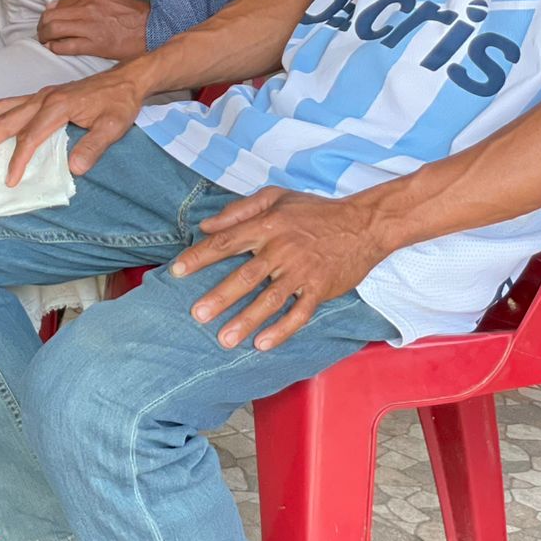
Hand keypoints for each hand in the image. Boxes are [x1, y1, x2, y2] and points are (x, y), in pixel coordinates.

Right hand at [0, 64, 147, 184]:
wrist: (126, 79)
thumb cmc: (119, 103)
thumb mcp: (113, 126)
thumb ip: (93, 147)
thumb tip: (74, 169)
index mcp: (59, 106)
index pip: (30, 136)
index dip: (18, 159)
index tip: (10, 180)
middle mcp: (44, 98)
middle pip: (7, 119)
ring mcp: (41, 95)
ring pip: (3, 107)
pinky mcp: (42, 95)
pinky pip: (10, 103)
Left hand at [37, 0, 150, 60]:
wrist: (150, 28)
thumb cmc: (130, 13)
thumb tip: (56, 6)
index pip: (57, 3)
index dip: (49, 13)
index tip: (49, 20)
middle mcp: (86, 7)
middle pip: (50, 16)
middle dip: (42, 26)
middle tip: (43, 32)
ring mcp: (88, 26)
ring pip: (53, 30)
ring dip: (45, 37)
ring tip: (46, 41)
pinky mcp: (93, 44)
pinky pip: (65, 46)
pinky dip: (55, 47)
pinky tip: (54, 48)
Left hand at [170, 187, 390, 351]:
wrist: (363, 224)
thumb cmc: (314, 210)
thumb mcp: (276, 196)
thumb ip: (239, 209)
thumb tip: (206, 225)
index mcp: (268, 225)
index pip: (226, 241)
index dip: (200, 256)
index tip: (177, 271)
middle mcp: (282, 249)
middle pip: (245, 276)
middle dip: (219, 297)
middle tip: (197, 314)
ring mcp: (302, 272)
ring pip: (269, 300)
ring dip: (246, 320)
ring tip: (224, 338)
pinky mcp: (320, 290)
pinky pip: (299, 314)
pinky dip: (281, 330)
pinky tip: (262, 343)